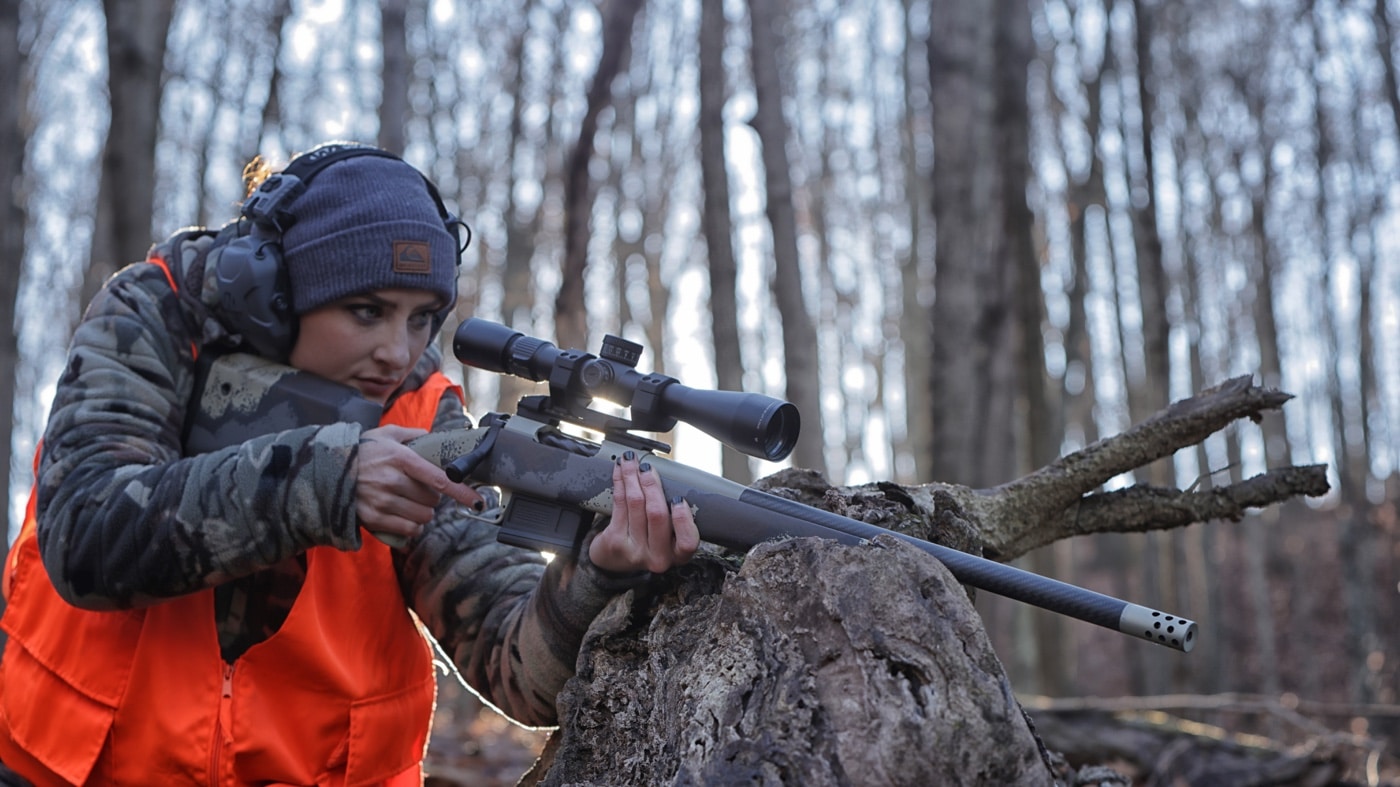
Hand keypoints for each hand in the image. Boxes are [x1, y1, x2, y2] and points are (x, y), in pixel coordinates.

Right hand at [355, 425, 484, 544]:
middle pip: (433, 501)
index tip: (477, 500)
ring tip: (411, 504)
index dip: (462, 492)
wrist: (325, 470)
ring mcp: (382, 501)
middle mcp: (393, 480)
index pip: (439, 479)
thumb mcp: (384, 435)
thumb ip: (410, 434)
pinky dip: (412, 527)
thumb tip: (430, 436)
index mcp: (400, 458)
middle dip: (432, 499)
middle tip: (421, 492)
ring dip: (423, 514)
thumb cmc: (360, 452)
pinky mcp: (374, 519)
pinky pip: (408, 531)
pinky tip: (404, 518)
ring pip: (423, 517)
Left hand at [588, 452, 699, 573]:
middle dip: (651, 485)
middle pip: (657, 515)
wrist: (614, 559)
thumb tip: (670, 477)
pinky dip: (620, 482)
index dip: (683, 519)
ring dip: (632, 477)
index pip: (687, 541)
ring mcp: (634, 550)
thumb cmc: (648, 539)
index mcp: (677, 554)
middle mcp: (657, 557)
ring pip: (635, 504)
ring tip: (630, 462)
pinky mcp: (615, 541)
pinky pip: (619, 503)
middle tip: (647, 468)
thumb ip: (674, 514)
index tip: (678, 498)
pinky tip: (621, 472)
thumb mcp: (668, 535)